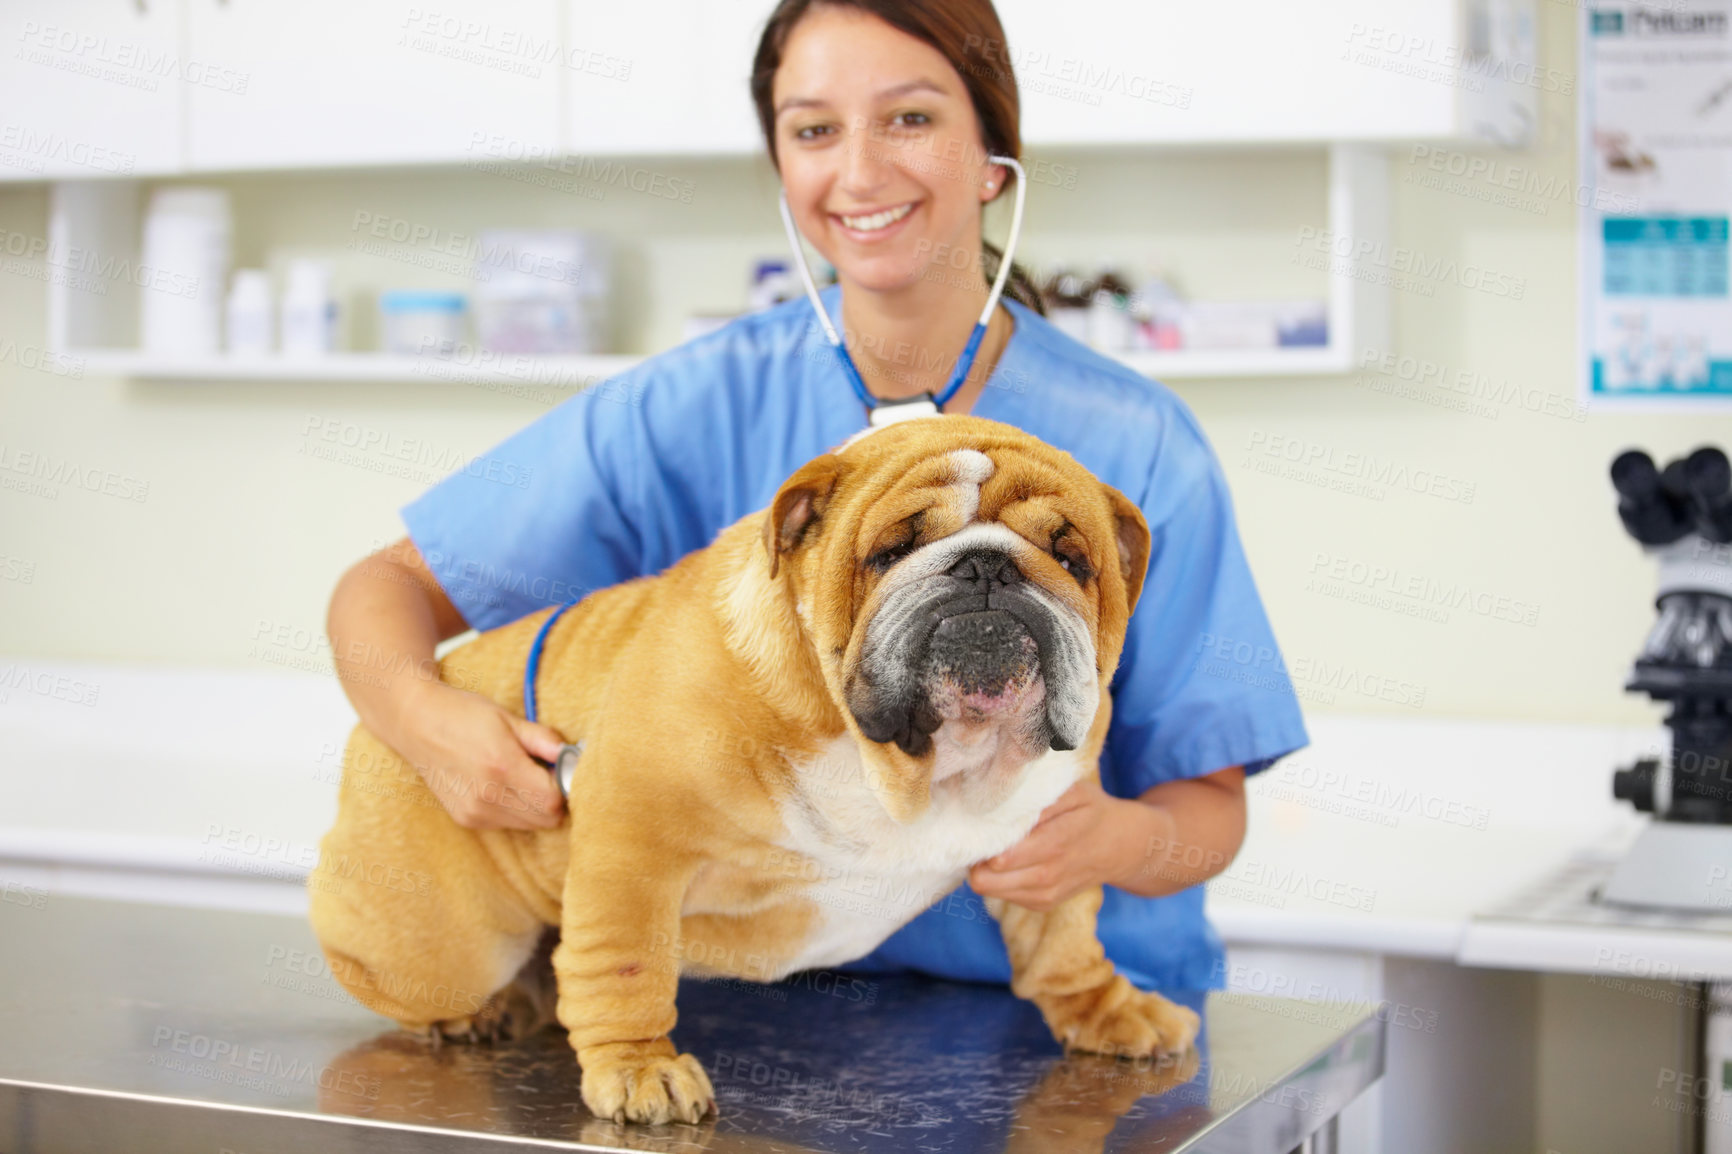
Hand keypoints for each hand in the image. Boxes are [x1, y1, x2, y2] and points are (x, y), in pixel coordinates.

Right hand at [394, 680, 567, 830]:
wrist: (416, 724)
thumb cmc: (465, 715)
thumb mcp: (508, 718)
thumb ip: (544, 740)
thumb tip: (574, 756)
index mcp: (502, 767)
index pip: (554, 800)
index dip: (565, 785)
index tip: (562, 768)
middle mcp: (487, 796)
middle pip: (546, 819)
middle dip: (554, 798)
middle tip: (545, 772)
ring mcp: (475, 812)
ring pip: (529, 825)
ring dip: (536, 807)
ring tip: (522, 777)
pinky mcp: (466, 820)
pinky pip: (508, 824)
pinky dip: (516, 810)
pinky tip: (503, 786)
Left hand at [967, 777, 1137, 910]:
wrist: (1121, 847)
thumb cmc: (1092, 812)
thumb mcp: (1074, 793)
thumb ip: (1040, 800)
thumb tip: (1006, 809)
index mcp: (1056, 843)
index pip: (1000, 858)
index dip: (981, 841)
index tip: (978, 823)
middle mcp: (1048, 875)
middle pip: (985, 879)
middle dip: (977, 856)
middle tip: (983, 835)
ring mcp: (1045, 894)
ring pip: (989, 889)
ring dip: (986, 868)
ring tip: (998, 845)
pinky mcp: (1042, 904)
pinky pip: (1003, 894)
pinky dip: (1000, 878)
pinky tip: (1014, 859)